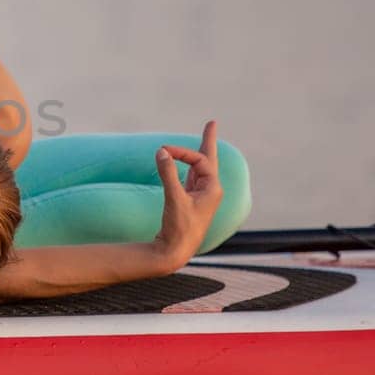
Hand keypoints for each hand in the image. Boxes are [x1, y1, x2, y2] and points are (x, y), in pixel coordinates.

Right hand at [153, 120, 224, 269]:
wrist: (176, 251)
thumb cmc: (180, 227)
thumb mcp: (174, 198)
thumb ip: (167, 174)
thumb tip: (162, 152)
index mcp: (213, 189)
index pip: (200, 161)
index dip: (182, 153)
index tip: (163, 151)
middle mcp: (210, 190)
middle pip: (209, 159)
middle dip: (208, 141)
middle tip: (212, 123)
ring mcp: (201, 196)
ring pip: (200, 168)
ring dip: (198, 153)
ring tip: (205, 138)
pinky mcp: (190, 201)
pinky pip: (192, 177)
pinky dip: (189, 167)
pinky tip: (190, 164)